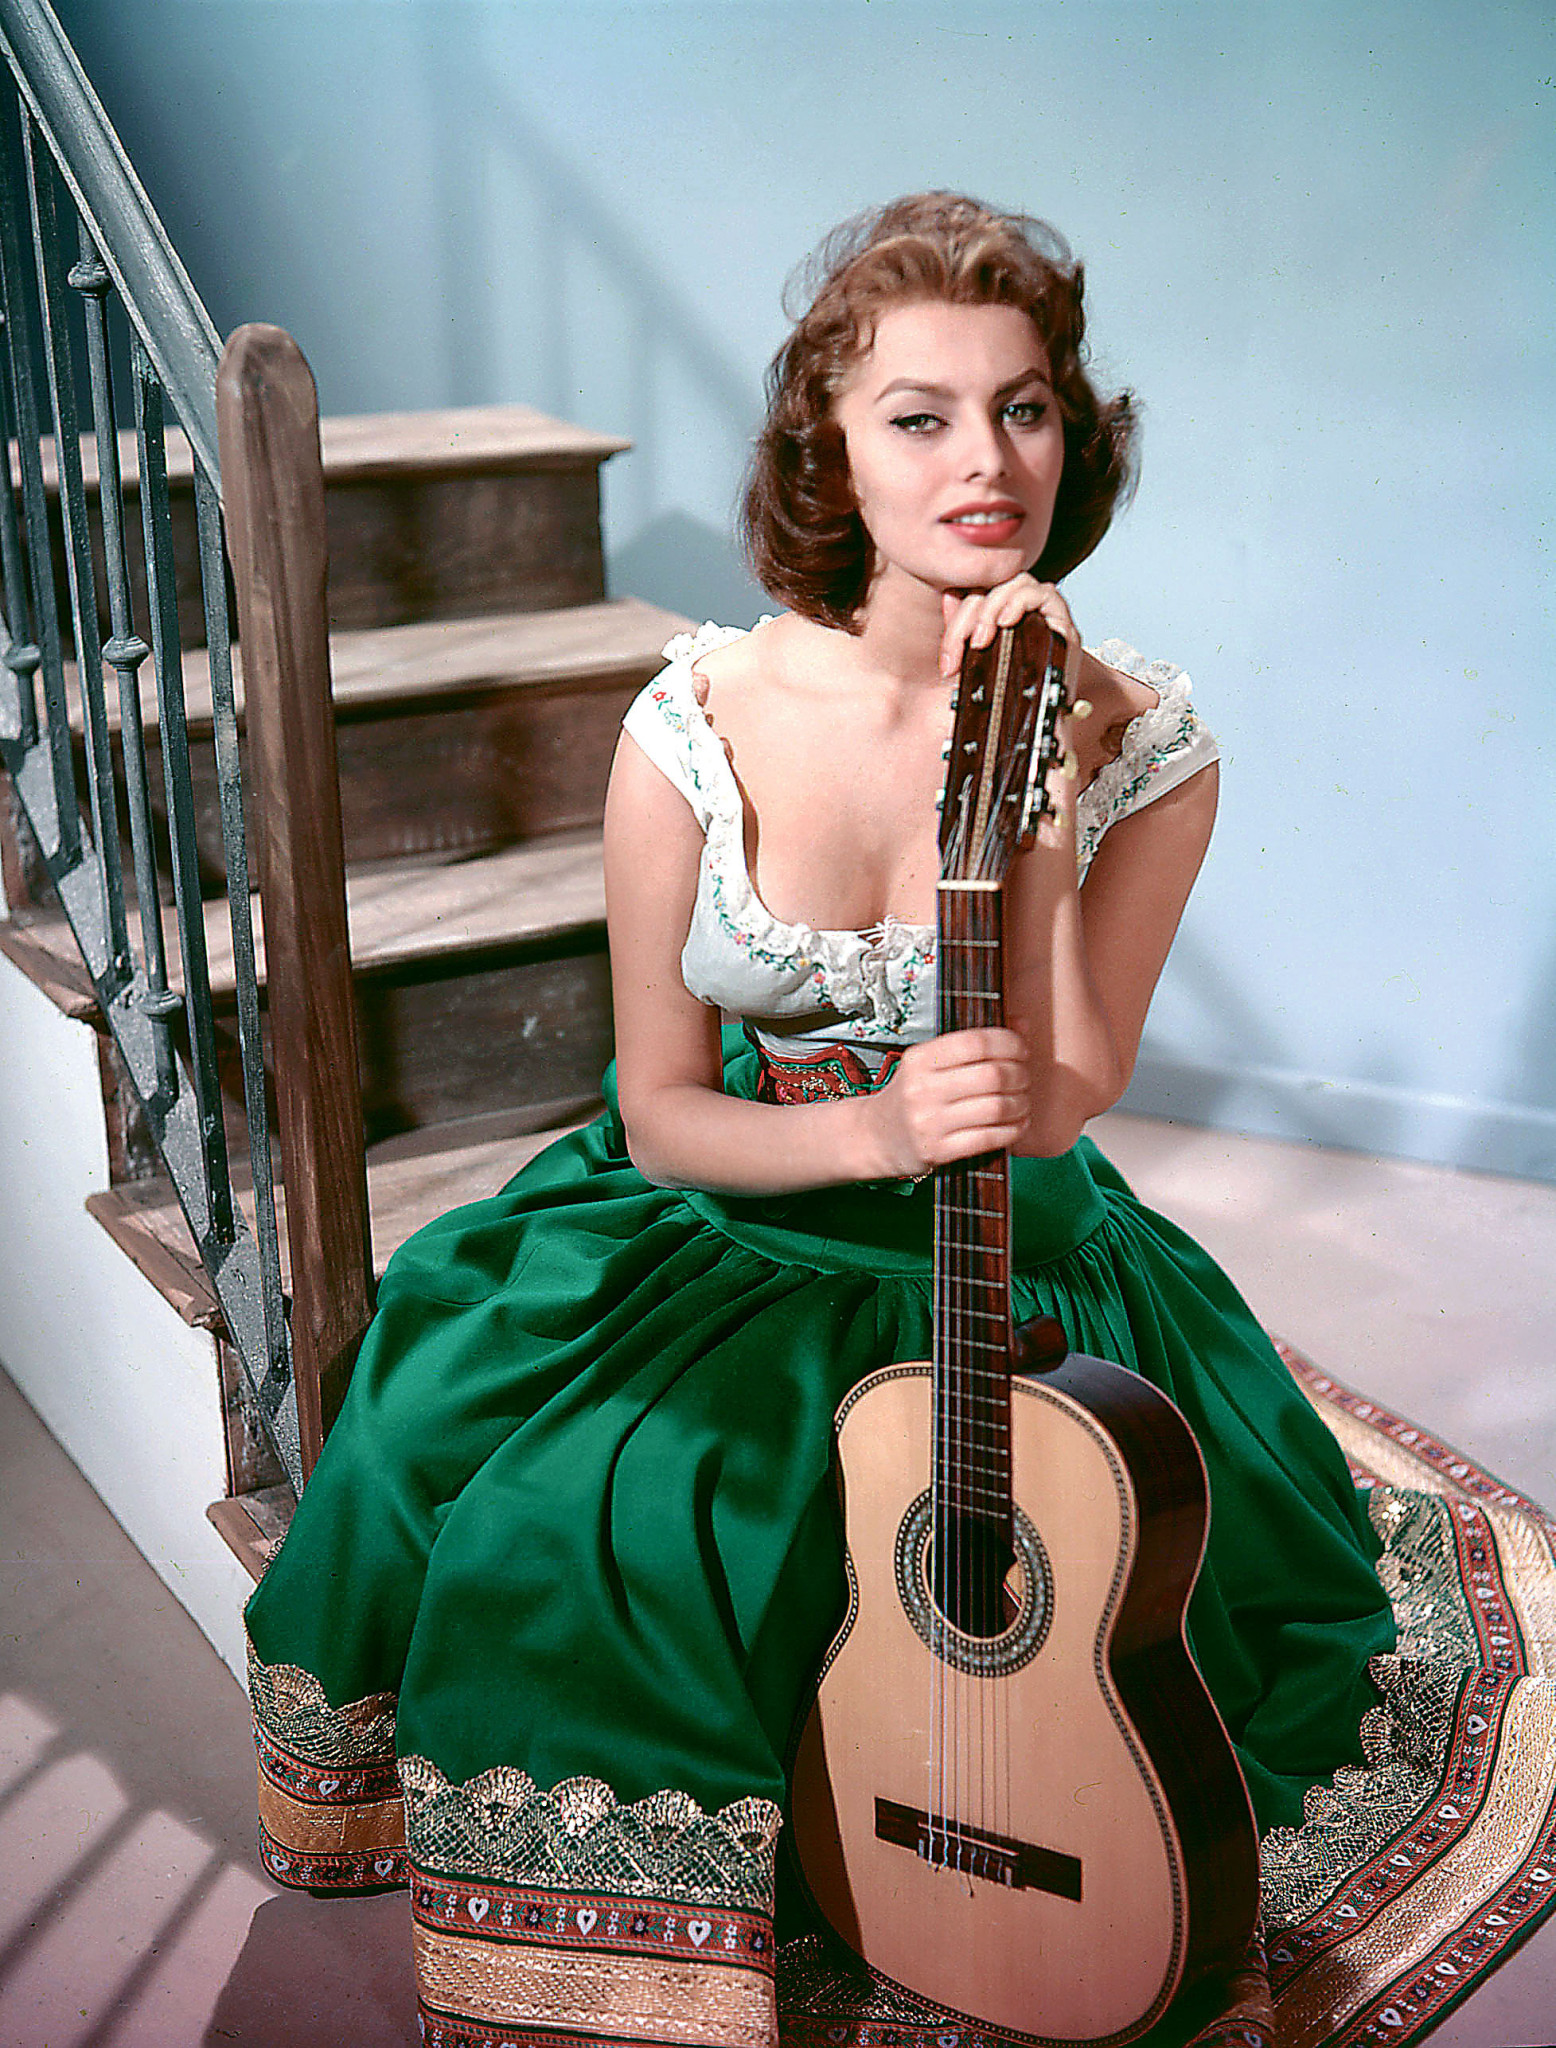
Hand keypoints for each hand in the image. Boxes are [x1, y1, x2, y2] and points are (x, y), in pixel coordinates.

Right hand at [866, 1028, 1029, 1178]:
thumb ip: (972, 1045)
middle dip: (1020, 1075)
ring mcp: (929, 1122)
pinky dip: (1012, 1130)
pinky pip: (989, 1138)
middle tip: (1024, 1078)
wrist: (876, 1137)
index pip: (975, 1042)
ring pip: (996, 1108)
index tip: (1020, 1050)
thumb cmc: (910, 1096)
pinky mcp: (938, 1151)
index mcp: (920, 1059)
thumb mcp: (930, 1063)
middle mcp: (922, 1089)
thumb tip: (1021, 1025)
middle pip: (992, 1075)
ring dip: (1020, 1104)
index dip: (1009, 1043)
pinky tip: (1016, 1124)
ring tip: (1021, 1102)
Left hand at [940, 576, 1089, 838]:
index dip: (956, 621)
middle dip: (969, 618)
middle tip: (962, 651)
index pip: (977, 598)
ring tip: (984, 639)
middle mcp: (1025, 620)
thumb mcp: (974, 675)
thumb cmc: (1006, 712)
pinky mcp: (1065, 627)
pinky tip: (1005, 623)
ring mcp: (1046, 621)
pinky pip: (1044, 592)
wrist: (1034, 742)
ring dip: (993, 606)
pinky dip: (1020, 601)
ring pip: (1017, 582)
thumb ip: (963, 643)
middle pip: (993, 588)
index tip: (948, 662)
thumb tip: (947, 607)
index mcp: (1002, 627)